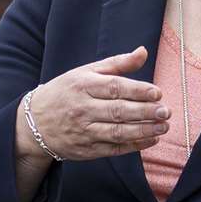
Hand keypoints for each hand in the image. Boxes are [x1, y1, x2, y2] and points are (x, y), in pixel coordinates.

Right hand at [19, 46, 170, 162]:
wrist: (34, 123)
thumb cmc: (65, 92)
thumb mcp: (85, 72)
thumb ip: (116, 64)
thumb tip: (142, 51)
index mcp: (83, 85)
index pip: (114, 88)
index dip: (137, 91)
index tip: (157, 93)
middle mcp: (82, 109)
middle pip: (118, 111)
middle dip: (145, 112)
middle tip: (165, 112)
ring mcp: (84, 131)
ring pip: (118, 132)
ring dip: (143, 130)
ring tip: (163, 127)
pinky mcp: (86, 150)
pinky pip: (114, 149)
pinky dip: (134, 145)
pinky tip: (150, 140)